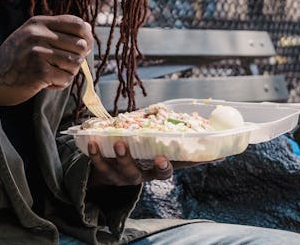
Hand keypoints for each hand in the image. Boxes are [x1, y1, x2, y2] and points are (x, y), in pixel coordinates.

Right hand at [0, 14, 92, 108]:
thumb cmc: (14, 58)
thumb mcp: (30, 35)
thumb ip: (56, 30)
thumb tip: (88, 27)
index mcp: (38, 23)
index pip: (77, 24)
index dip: (87, 36)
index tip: (85, 47)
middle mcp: (38, 34)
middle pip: (80, 45)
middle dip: (77, 58)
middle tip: (63, 66)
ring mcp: (38, 53)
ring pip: (75, 63)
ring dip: (68, 73)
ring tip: (53, 74)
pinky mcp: (39, 72)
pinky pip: (65, 78)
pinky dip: (59, 84)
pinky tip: (46, 83)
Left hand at [86, 141, 216, 186]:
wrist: (103, 170)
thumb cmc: (134, 151)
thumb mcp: (150, 144)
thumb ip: (167, 133)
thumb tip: (199, 123)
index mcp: (159, 166)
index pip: (181, 164)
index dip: (194, 162)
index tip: (208, 157)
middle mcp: (145, 174)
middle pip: (155, 174)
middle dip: (160, 167)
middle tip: (159, 157)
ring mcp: (125, 176)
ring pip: (126, 170)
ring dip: (124, 156)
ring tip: (119, 143)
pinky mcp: (106, 172)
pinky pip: (100, 165)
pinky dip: (95, 153)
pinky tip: (92, 142)